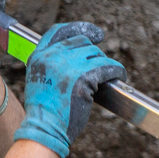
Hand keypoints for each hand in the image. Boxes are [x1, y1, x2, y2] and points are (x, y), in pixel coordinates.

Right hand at [11, 23, 124, 157]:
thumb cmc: (45, 113)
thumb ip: (52, 65)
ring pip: (96, 55)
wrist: (44, 129)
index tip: (94, 33)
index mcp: (39, 56)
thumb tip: (78, 56)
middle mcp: (52, 56)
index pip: (59, 31)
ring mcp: (67, 65)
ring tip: (112, 74)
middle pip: (82, 42)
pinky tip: (120, 76)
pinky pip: (107, 67)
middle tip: (102, 66)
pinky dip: (116, 71)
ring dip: (105, 64)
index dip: (79, 28)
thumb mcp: (40, 81)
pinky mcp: (83, 78)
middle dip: (94, 53)